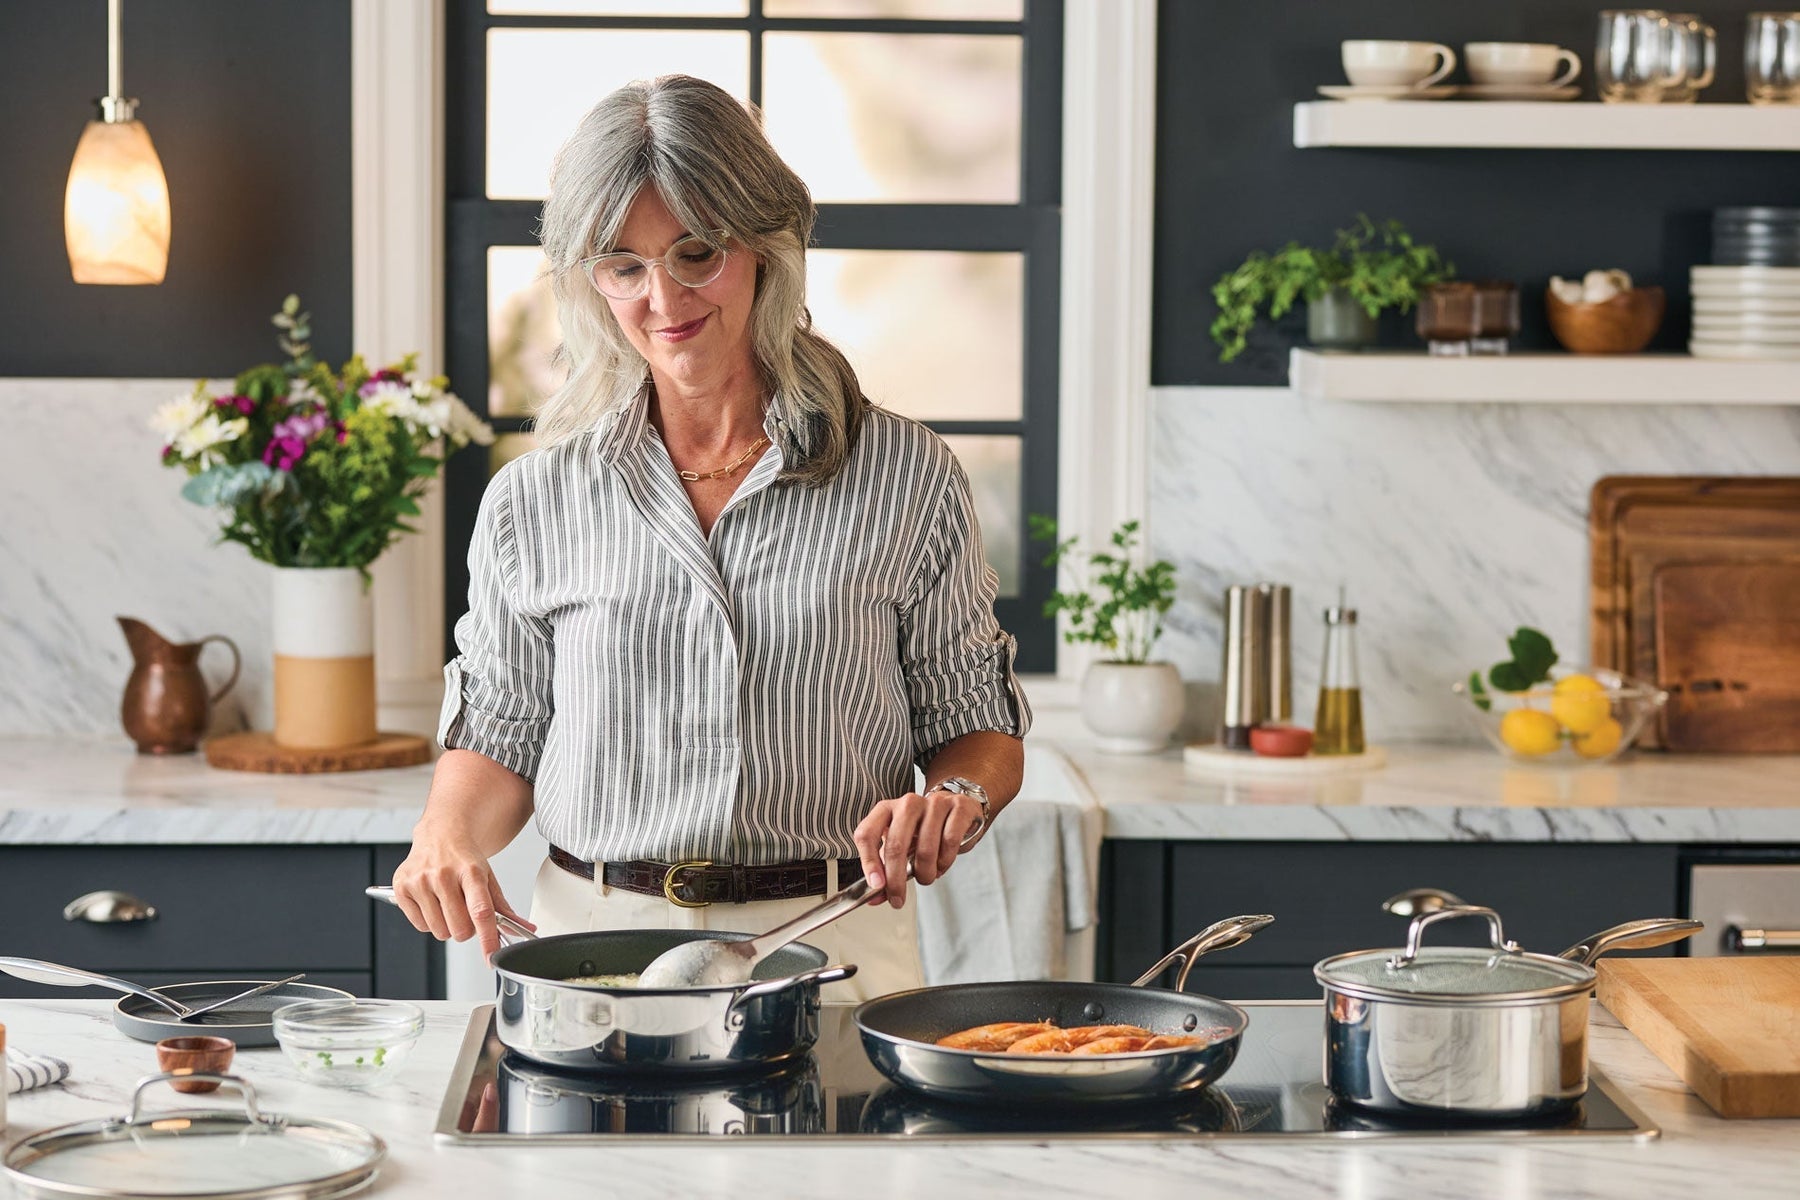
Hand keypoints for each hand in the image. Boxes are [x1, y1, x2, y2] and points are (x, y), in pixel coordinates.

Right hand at [391, 835, 533, 957]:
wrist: (440, 835)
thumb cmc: (464, 859)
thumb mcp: (487, 877)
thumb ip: (503, 907)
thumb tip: (524, 929)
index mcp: (470, 871)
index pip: (481, 911)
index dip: (487, 938)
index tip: (491, 956)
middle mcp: (443, 875)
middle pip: (459, 928)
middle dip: (466, 929)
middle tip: (465, 911)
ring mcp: (420, 881)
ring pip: (439, 932)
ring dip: (447, 926)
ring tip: (448, 904)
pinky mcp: (401, 888)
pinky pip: (420, 926)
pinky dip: (429, 922)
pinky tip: (432, 902)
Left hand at [852, 788, 982, 908]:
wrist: (956, 810)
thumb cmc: (925, 830)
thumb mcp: (901, 847)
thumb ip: (887, 870)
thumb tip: (876, 896)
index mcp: (886, 810)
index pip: (867, 833)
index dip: (869, 862)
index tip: (876, 885)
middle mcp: (908, 804)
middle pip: (896, 845)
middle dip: (896, 879)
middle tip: (898, 897)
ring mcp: (934, 803)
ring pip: (925, 848)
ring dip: (925, 873)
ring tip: (926, 876)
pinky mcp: (959, 807)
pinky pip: (950, 842)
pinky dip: (945, 861)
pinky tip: (942, 863)